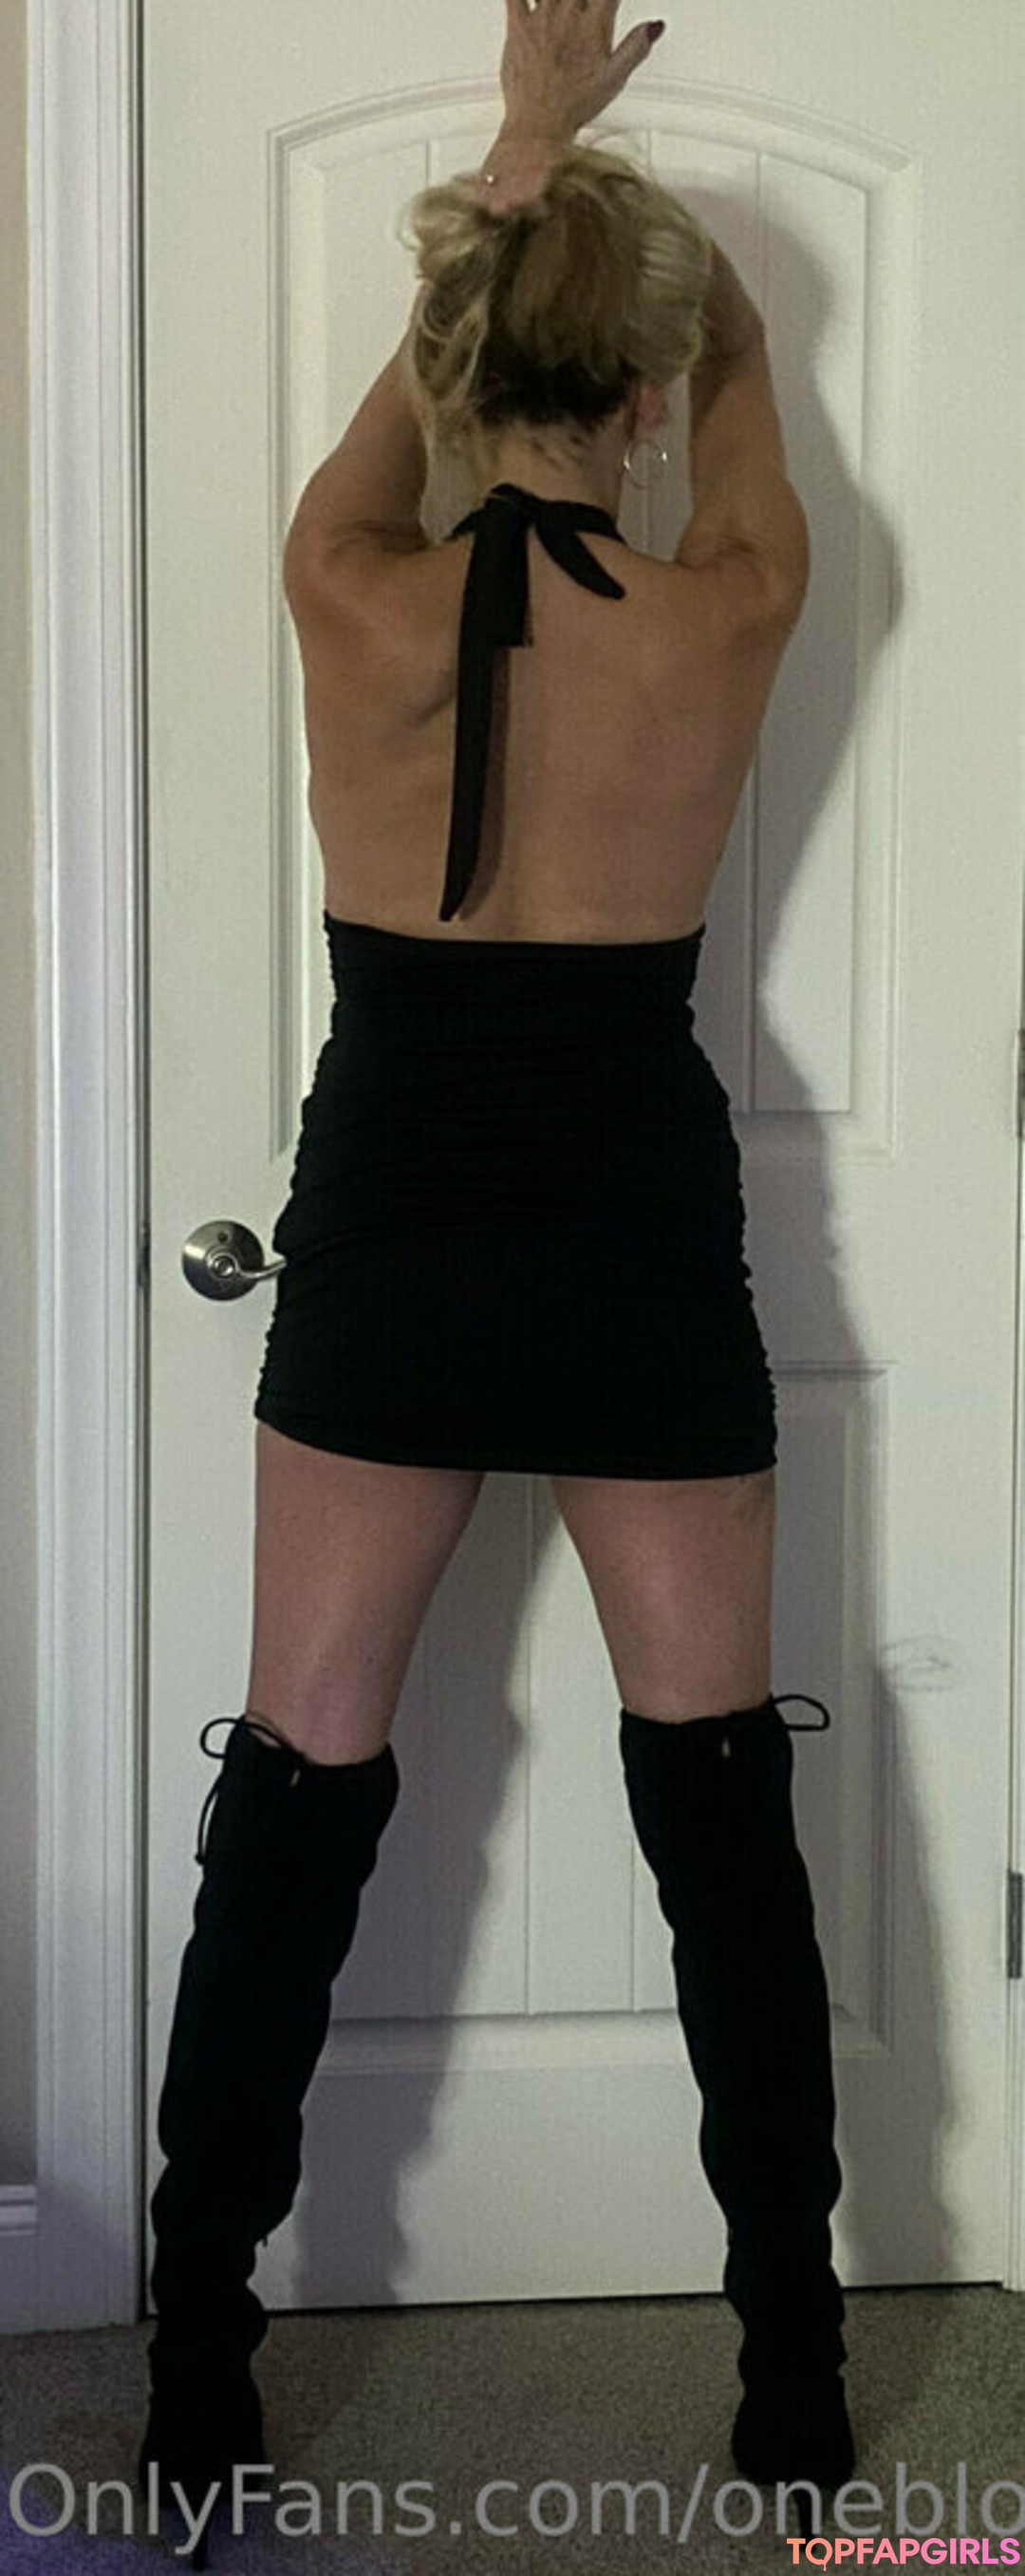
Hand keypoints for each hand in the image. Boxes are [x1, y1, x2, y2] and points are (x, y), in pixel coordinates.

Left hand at [498, 0, 665, 145]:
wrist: (539, 125)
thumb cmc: (575, 107)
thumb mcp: (615, 79)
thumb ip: (636, 47)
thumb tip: (655, 26)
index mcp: (594, 25)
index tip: (611, 4)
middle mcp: (567, 15)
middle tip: (586, 10)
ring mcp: (541, 19)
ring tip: (566, 5)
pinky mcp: (517, 27)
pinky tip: (530, 0)